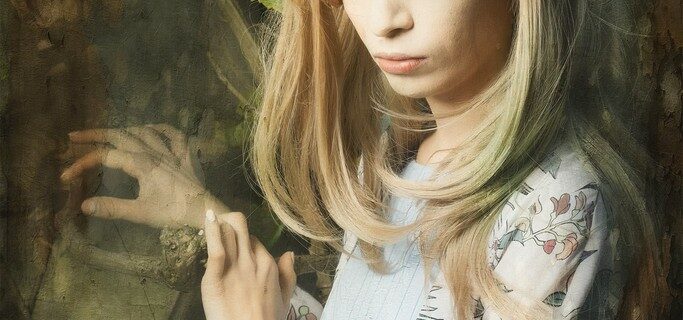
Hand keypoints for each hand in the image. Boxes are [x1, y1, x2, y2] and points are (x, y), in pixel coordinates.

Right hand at [60, 123, 210, 228]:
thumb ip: (112, 208)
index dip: (83, 163)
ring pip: (144, 131)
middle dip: (96, 134)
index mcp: (140, 163)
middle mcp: (153, 152)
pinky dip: (162, 129)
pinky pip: (174, 135)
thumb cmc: (173, 213)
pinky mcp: (184, 157)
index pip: (105, 156)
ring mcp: (170, 152)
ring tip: (109, 134)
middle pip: (120, 135)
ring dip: (124, 130)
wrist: (204, 211)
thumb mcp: (140, 213)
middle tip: (75, 137)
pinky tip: (153, 129)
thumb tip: (84, 204)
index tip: (66, 176)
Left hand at [201, 210, 296, 319]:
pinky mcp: (215, 276)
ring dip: (219, 225)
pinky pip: (215, 248)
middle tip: (219, 225)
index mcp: (268, 265)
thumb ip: (287, 274)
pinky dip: (211, 230)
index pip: (254, 241)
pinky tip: (208, 217)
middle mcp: (252, 261)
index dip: (243, 242)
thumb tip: (289, 254)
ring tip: (210, 221)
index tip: (234, 245)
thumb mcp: (285, 298)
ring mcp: (234, 267)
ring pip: (228, 231)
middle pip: (241, 227)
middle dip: (230, 222)